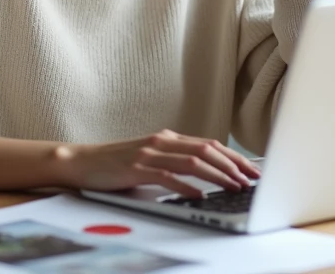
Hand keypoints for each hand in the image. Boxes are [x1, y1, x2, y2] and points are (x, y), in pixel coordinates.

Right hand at [54, 129, 260, 198]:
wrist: (82, 161)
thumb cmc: (117, 164)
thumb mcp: (150, 158)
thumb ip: (174, 161)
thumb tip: (205, 177)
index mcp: (168, 138)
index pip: (210, 145)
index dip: (234, 157)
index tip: (252, 170)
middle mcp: (162, 141)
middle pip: (207, 150)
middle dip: (234, 165)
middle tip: (251, 180)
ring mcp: (149, 153)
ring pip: (193, 161)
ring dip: (217, 176)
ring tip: (233, 187)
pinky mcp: (137, 168)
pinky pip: (167, 176)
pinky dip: (186, 186)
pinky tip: (199, 196)